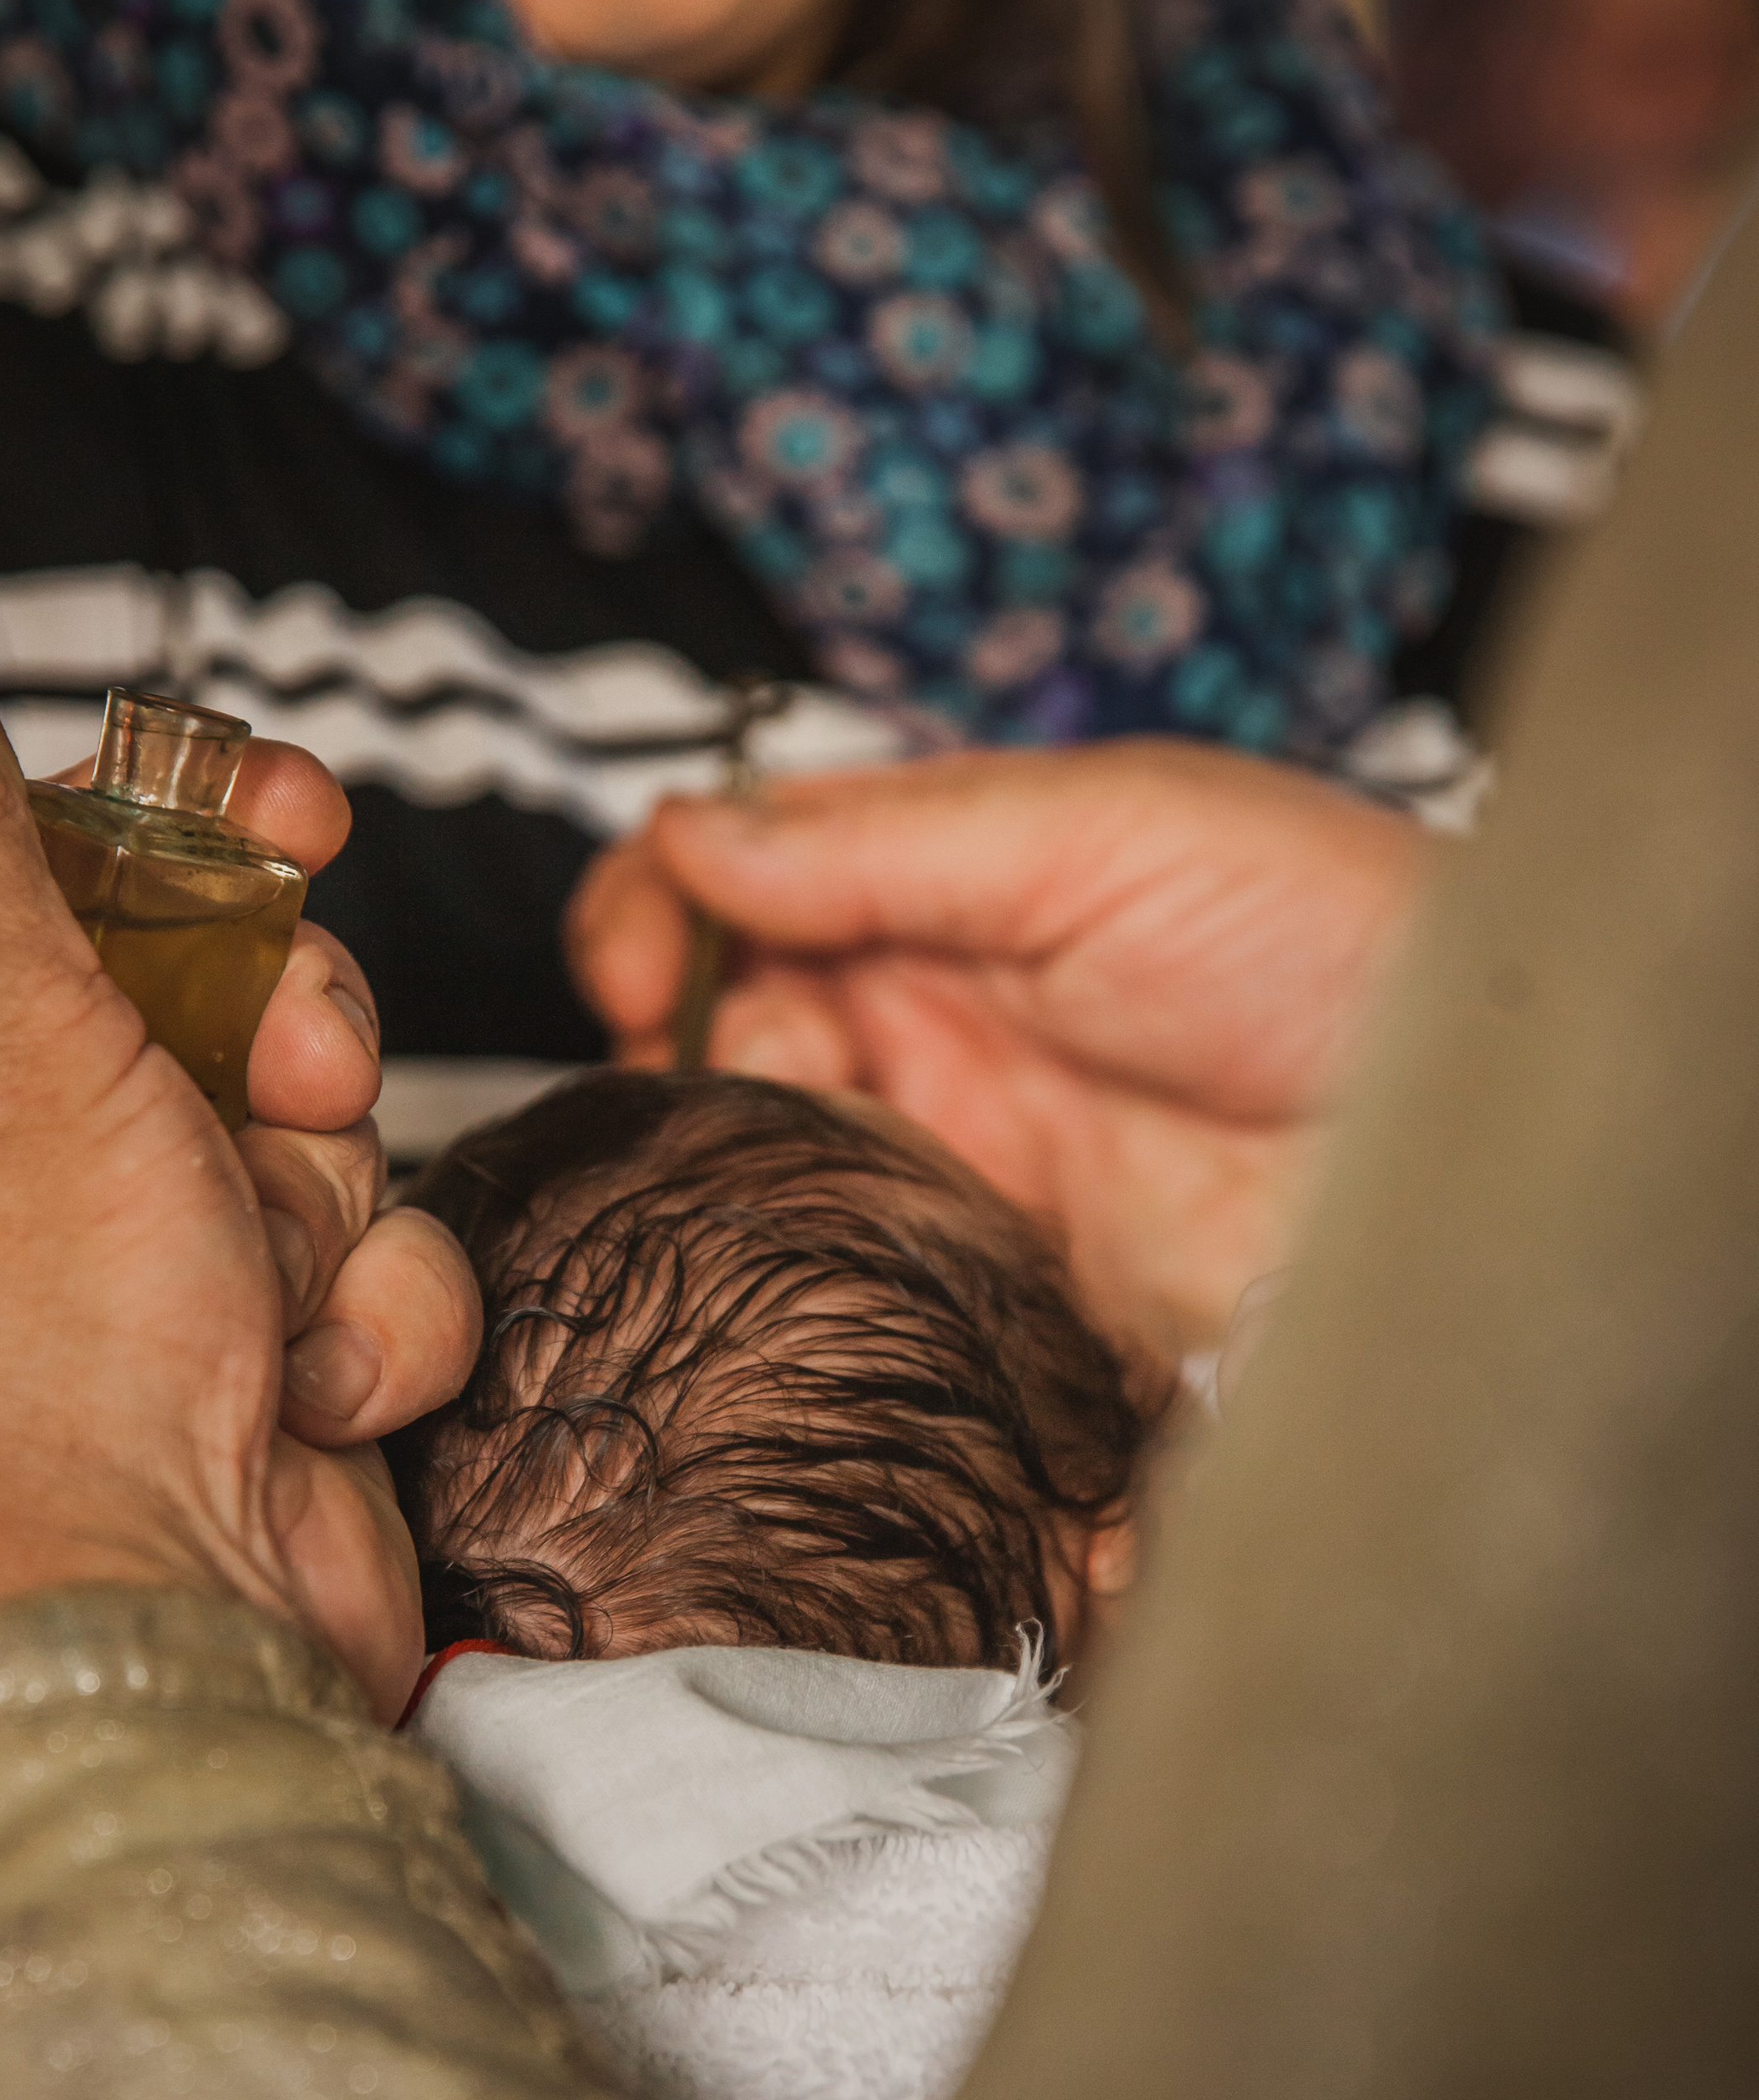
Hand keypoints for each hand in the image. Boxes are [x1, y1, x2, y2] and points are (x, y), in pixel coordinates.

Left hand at [0, 556, 477, 1718]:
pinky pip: (373, 1264)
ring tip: (261, 1289)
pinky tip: (299, 1393)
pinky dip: (367, 1320)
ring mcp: (131, 1287)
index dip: (180, 833)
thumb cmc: (18, 1346)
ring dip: (323, 1198)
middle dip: (278, 1032)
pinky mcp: (257, 1373)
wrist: (143, 1645)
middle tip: (279, 1079)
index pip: (37, 875)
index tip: (296, 811)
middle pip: (204, 989)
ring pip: (311, 1127)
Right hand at [568, 742, 1432, 1359]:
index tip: (640, 957)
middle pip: (725, 1019)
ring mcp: (957, 1141)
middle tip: (728, 1066)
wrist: (1459, 1123)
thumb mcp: (1096, 831)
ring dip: (736, 1144)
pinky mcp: (986, 1268)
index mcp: (947, 875)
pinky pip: (848, 1264)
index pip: (741, 875)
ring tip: (788, 1147)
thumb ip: (882, 843)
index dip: (659, 907)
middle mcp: (937, 1007)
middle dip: (681, 1038)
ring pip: (766, 1144)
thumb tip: (690, 835)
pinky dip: (804, 1256)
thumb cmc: (1325, 931)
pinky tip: (818, 1244)